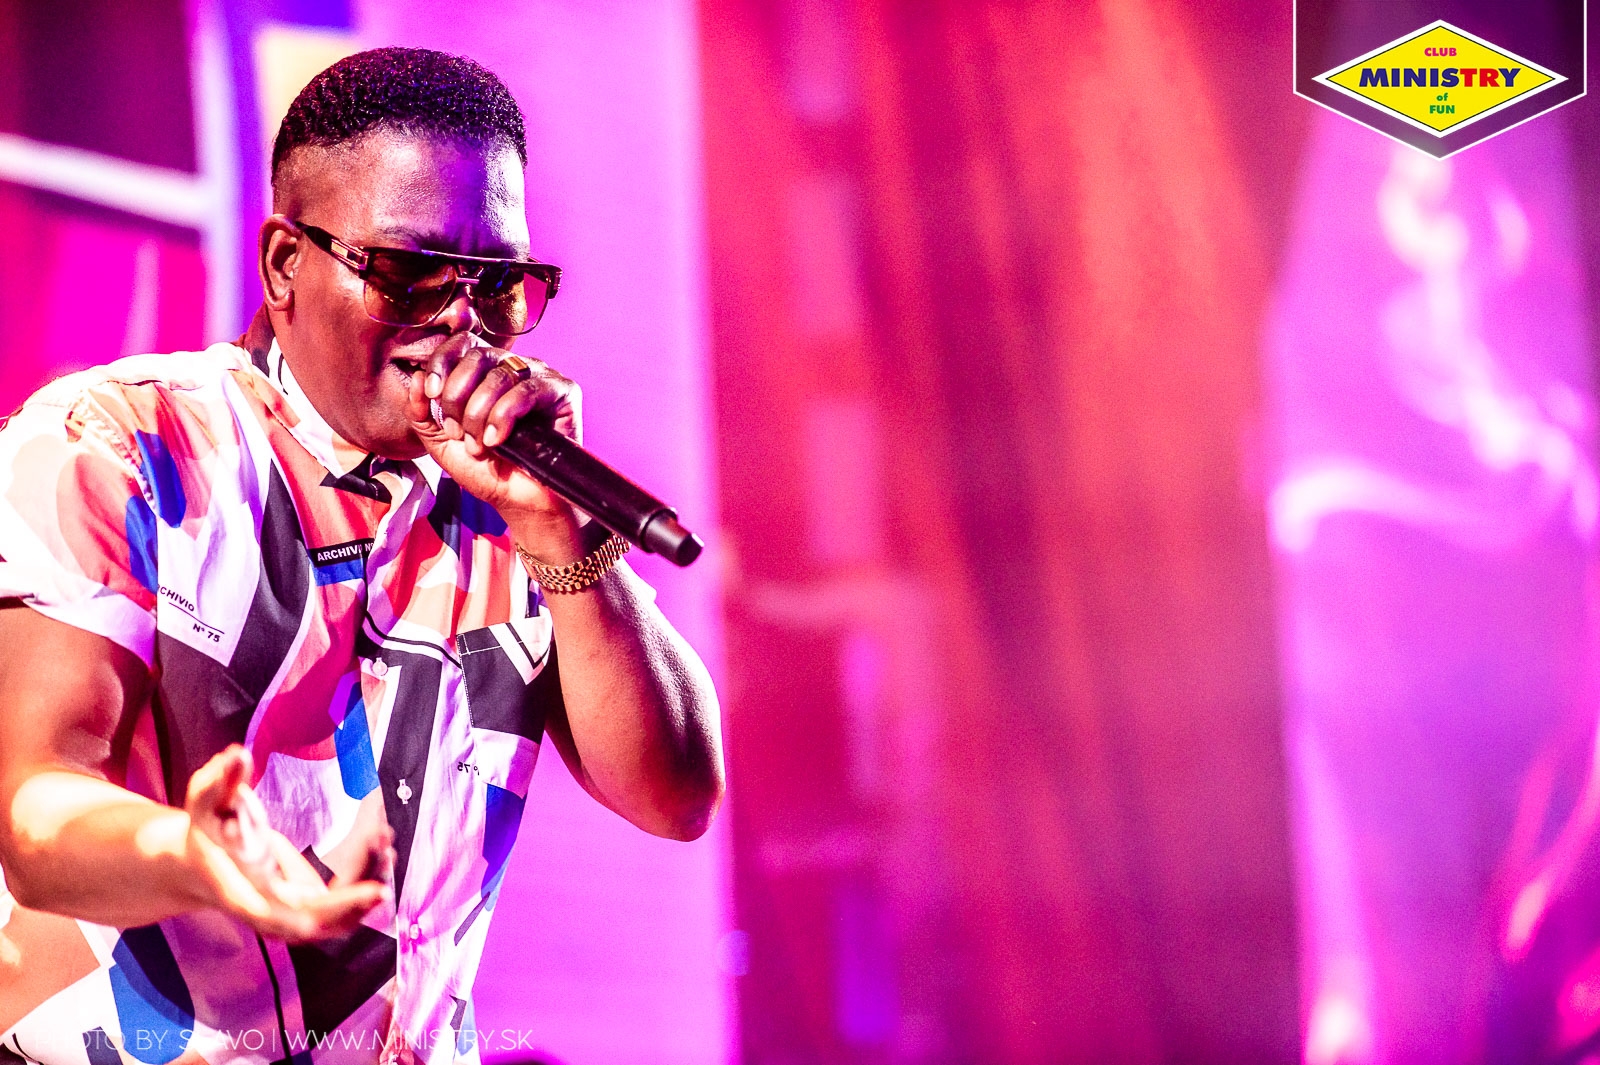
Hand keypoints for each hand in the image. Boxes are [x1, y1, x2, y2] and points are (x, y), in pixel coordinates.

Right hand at [184, 745, 390, 941]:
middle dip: (349, 906)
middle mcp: (268, 911)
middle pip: (314, 923)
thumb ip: (221, 780)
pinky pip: (343, 901)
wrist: (202, 861)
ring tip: (385, 846)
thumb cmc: (203, 830)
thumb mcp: (205, 801)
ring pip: (336, 918)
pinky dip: (365, 879)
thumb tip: (237, 754)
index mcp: (239, 893)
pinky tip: (382, 846)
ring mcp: (291, 911)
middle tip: (381, 878)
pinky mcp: (308, 902)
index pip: (270, 915)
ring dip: (367, 890)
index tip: (334, 911)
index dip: (303, 916)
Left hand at [405, 333, 586, 558]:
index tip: (432, 394)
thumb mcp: (441, 441)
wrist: (518, 501)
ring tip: (479, 445)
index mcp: (484, 372)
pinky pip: (527, 390)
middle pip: (478, 355)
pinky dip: (504, 415)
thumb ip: (422, 411)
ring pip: (500, 374)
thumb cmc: (485, 470)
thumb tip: (416, 377)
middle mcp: (512, 368)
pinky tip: (497, 440)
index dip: (442, 363)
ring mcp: (539, 376)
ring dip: (479, 413)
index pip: (461, 344)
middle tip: (457, 432)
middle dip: (458, 396)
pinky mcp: (562, 391)